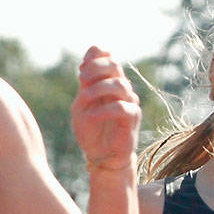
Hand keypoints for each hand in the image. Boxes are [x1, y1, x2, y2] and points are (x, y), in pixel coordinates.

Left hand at [71, 47, 140, 171]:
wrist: (101, 156)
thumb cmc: (91, 130)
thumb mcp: (82, 105)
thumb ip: (85, 84)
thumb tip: (86, 61)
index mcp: (108, 82)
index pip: (107, 57)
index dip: (95, 57)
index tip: (80, 69)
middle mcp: (121, 89)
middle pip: (114, 65)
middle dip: (96, 68)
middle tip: (81, 79)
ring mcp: (129, 102)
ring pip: (119, 84)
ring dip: (98, 88)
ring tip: (84, 98)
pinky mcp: (133, 118)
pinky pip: (122, 108)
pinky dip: (104, 110)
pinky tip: (91, 116)